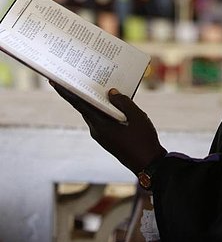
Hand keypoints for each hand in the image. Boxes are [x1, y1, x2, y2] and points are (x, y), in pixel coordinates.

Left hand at [51, 83, 166, 173]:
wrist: (149, 165)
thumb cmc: (143, 140)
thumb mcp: (137, 117)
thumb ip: (123, 102)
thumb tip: (111, 92)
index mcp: (101, 124)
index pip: (79, 103)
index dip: (65, 91)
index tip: (53, 81)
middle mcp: (97, 130)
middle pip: (84, 107)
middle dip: (79, 91)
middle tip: (75, 75)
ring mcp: (101, 135)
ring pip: (93, 113)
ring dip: (93, 100)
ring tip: (95, 84)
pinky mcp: (107, 138)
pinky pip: (101, 118)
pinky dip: (102, 108)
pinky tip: (111, 100)